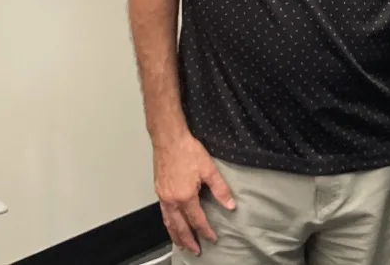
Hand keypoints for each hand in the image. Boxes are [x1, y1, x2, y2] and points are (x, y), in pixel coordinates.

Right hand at [153, 133, 235, 255]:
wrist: (169, 139)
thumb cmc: (188, 151)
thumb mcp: (209, 170)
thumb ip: (221, 190)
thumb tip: (230, 205)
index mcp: (185, 197)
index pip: (197, 220)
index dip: (205, 231)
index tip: (212, 239)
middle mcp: (172, 200)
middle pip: (180, 227)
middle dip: (188, 240)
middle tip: (195, 251)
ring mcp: (163, 196)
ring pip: (168, 223)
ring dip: (175, 235)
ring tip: (181, 245)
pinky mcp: (159, 191)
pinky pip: (163, 214)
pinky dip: (168, 224)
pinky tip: (172, 225)